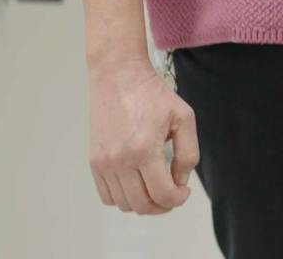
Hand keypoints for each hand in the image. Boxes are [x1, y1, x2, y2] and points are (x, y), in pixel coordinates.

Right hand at [87, 59, 198, 214]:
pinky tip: (137, 183)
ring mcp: (104, 163)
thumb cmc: (153, 95)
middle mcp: (120, 161)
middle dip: (163, 205)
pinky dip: (123, 197)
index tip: (184, 191)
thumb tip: (179, 181)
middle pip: (142, 205)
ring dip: (143, 203)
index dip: (178, 200)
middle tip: (173, 193)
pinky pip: (107, 195)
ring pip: (124, 204)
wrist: (119, 77)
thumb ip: (188, 154)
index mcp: (144, 150)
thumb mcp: (184, 118)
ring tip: (155, 187)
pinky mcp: (94, 162)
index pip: (162, 195)